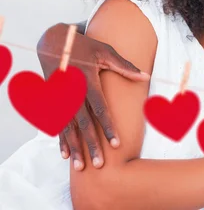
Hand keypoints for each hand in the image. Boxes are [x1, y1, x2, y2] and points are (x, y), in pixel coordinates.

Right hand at [36, 22, 149, 169]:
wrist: (52, 42)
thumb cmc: (84, 46)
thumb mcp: (105, 52)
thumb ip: (124, 66)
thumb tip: (146, 76)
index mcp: (87, 81)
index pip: (100, 109)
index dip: (108, 127)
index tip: (116, 144)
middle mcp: (72, 93)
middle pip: (83, 124)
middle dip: (90, 145)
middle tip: (99, 164)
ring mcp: (60, 98)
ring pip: (68, 128)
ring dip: (75, 148)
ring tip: (80, 167)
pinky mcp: (52, 101)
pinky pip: (57, 125)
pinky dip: (61, 140)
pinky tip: (66, 155)